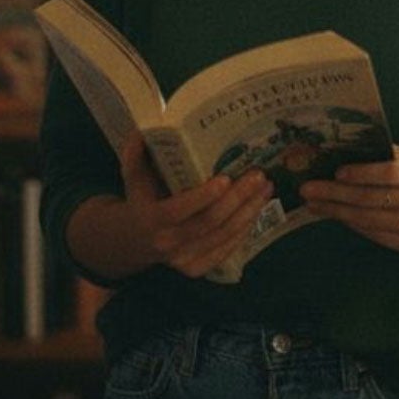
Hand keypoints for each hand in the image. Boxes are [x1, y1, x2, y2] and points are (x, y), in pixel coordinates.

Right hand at [119, 132, 271, 279]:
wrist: (133, 241)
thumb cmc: (140, 200)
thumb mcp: (133, 177)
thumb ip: (135, 153)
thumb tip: (142, 130)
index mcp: (151, 220)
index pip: (178, 211)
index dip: (202, 197)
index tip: (225, 178)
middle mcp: (168, 244)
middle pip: (209, 222)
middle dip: (238, 198)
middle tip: (258, 176)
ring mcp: (184, 260)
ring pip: (223, 236)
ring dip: (248, 212)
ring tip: (265, 188)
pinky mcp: (197, 268)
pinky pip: (226, 250)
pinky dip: (244, 229)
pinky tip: (256, 209)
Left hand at [300, 146, 398, 252]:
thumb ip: (384, 154)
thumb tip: (340, 150)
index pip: (389, 174)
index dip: (362, 174)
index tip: (337, 171)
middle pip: (371, 200)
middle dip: (334, 195)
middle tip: (308, 189)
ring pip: (367, 220)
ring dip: (335, 212)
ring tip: (313, 203)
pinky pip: (372, 234)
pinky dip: (350, 224)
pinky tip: (333, 214)